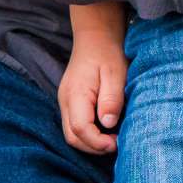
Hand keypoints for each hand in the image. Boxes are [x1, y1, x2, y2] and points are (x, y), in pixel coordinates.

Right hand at [58, 37, 128, 154]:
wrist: (95, 36)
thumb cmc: (108, 52)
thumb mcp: (116, 72)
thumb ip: (111, 98)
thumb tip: (109, 124)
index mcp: (75, 94)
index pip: (80, 129)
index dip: (98, 142)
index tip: (117, 142)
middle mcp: (65, 101)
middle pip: (72, 137)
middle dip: (94, 147)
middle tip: (117, 144)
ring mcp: (65, 102)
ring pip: (71, 134)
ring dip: (91, 142)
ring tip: (113, 139)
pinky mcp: (70, 102)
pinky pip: (74, 125)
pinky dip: (89, 133)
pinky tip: (106, 130)